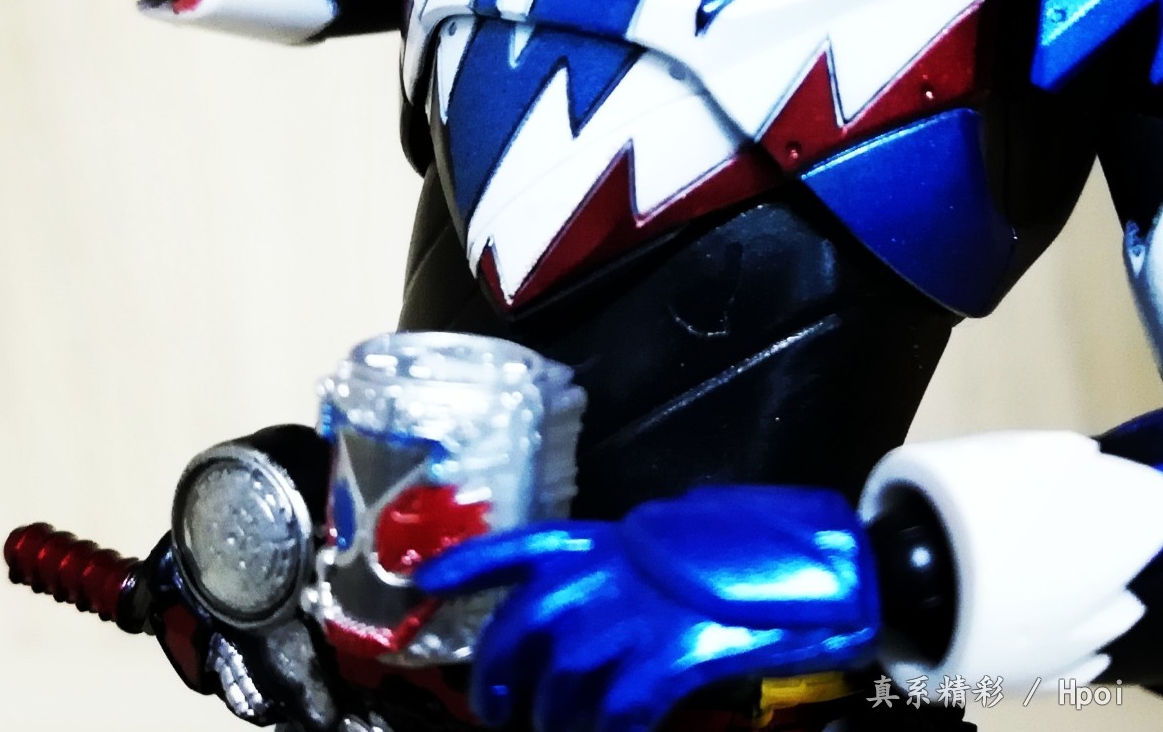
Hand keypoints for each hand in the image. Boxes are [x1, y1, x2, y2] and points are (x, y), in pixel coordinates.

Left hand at [417, 486, 880, 731]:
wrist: (830, 566)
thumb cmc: (756, 553)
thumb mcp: (677, 544)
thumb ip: (624, 566)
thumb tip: (590, 597)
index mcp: (609, 536)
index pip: (518, 547)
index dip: (464, 567)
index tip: (419, 585)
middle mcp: (613, 570)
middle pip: (522, 629)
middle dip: (495, 674)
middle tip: (492, 708)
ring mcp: (642, 614)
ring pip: (562, 682)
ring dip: (550, 718)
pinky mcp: (674, 659)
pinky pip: (618, 712)